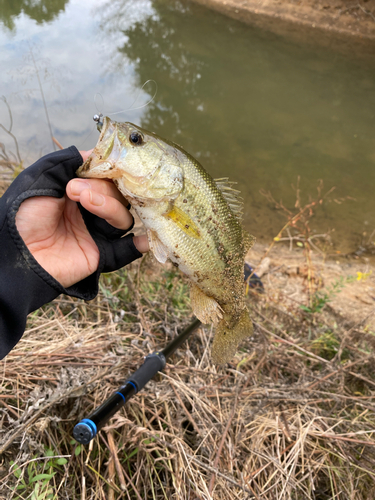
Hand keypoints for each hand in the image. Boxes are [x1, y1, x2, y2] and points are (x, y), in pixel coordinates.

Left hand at [16, 150, 148, 287]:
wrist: (17, 253)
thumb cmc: (22, 214)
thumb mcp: (41, 178)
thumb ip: (65, 162)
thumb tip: (94, 154)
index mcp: (77, 191)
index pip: (106, 177)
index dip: (107, 170)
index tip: (103, 165)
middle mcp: (90, 211)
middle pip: (117, 195)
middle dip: (101, 188)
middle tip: (76, 190)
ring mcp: (97, 232)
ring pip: (123, 217)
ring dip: (109, 206)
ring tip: (85, 202)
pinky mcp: (102, 253)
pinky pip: (126, 250)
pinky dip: (138, 245)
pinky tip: (143, 240)